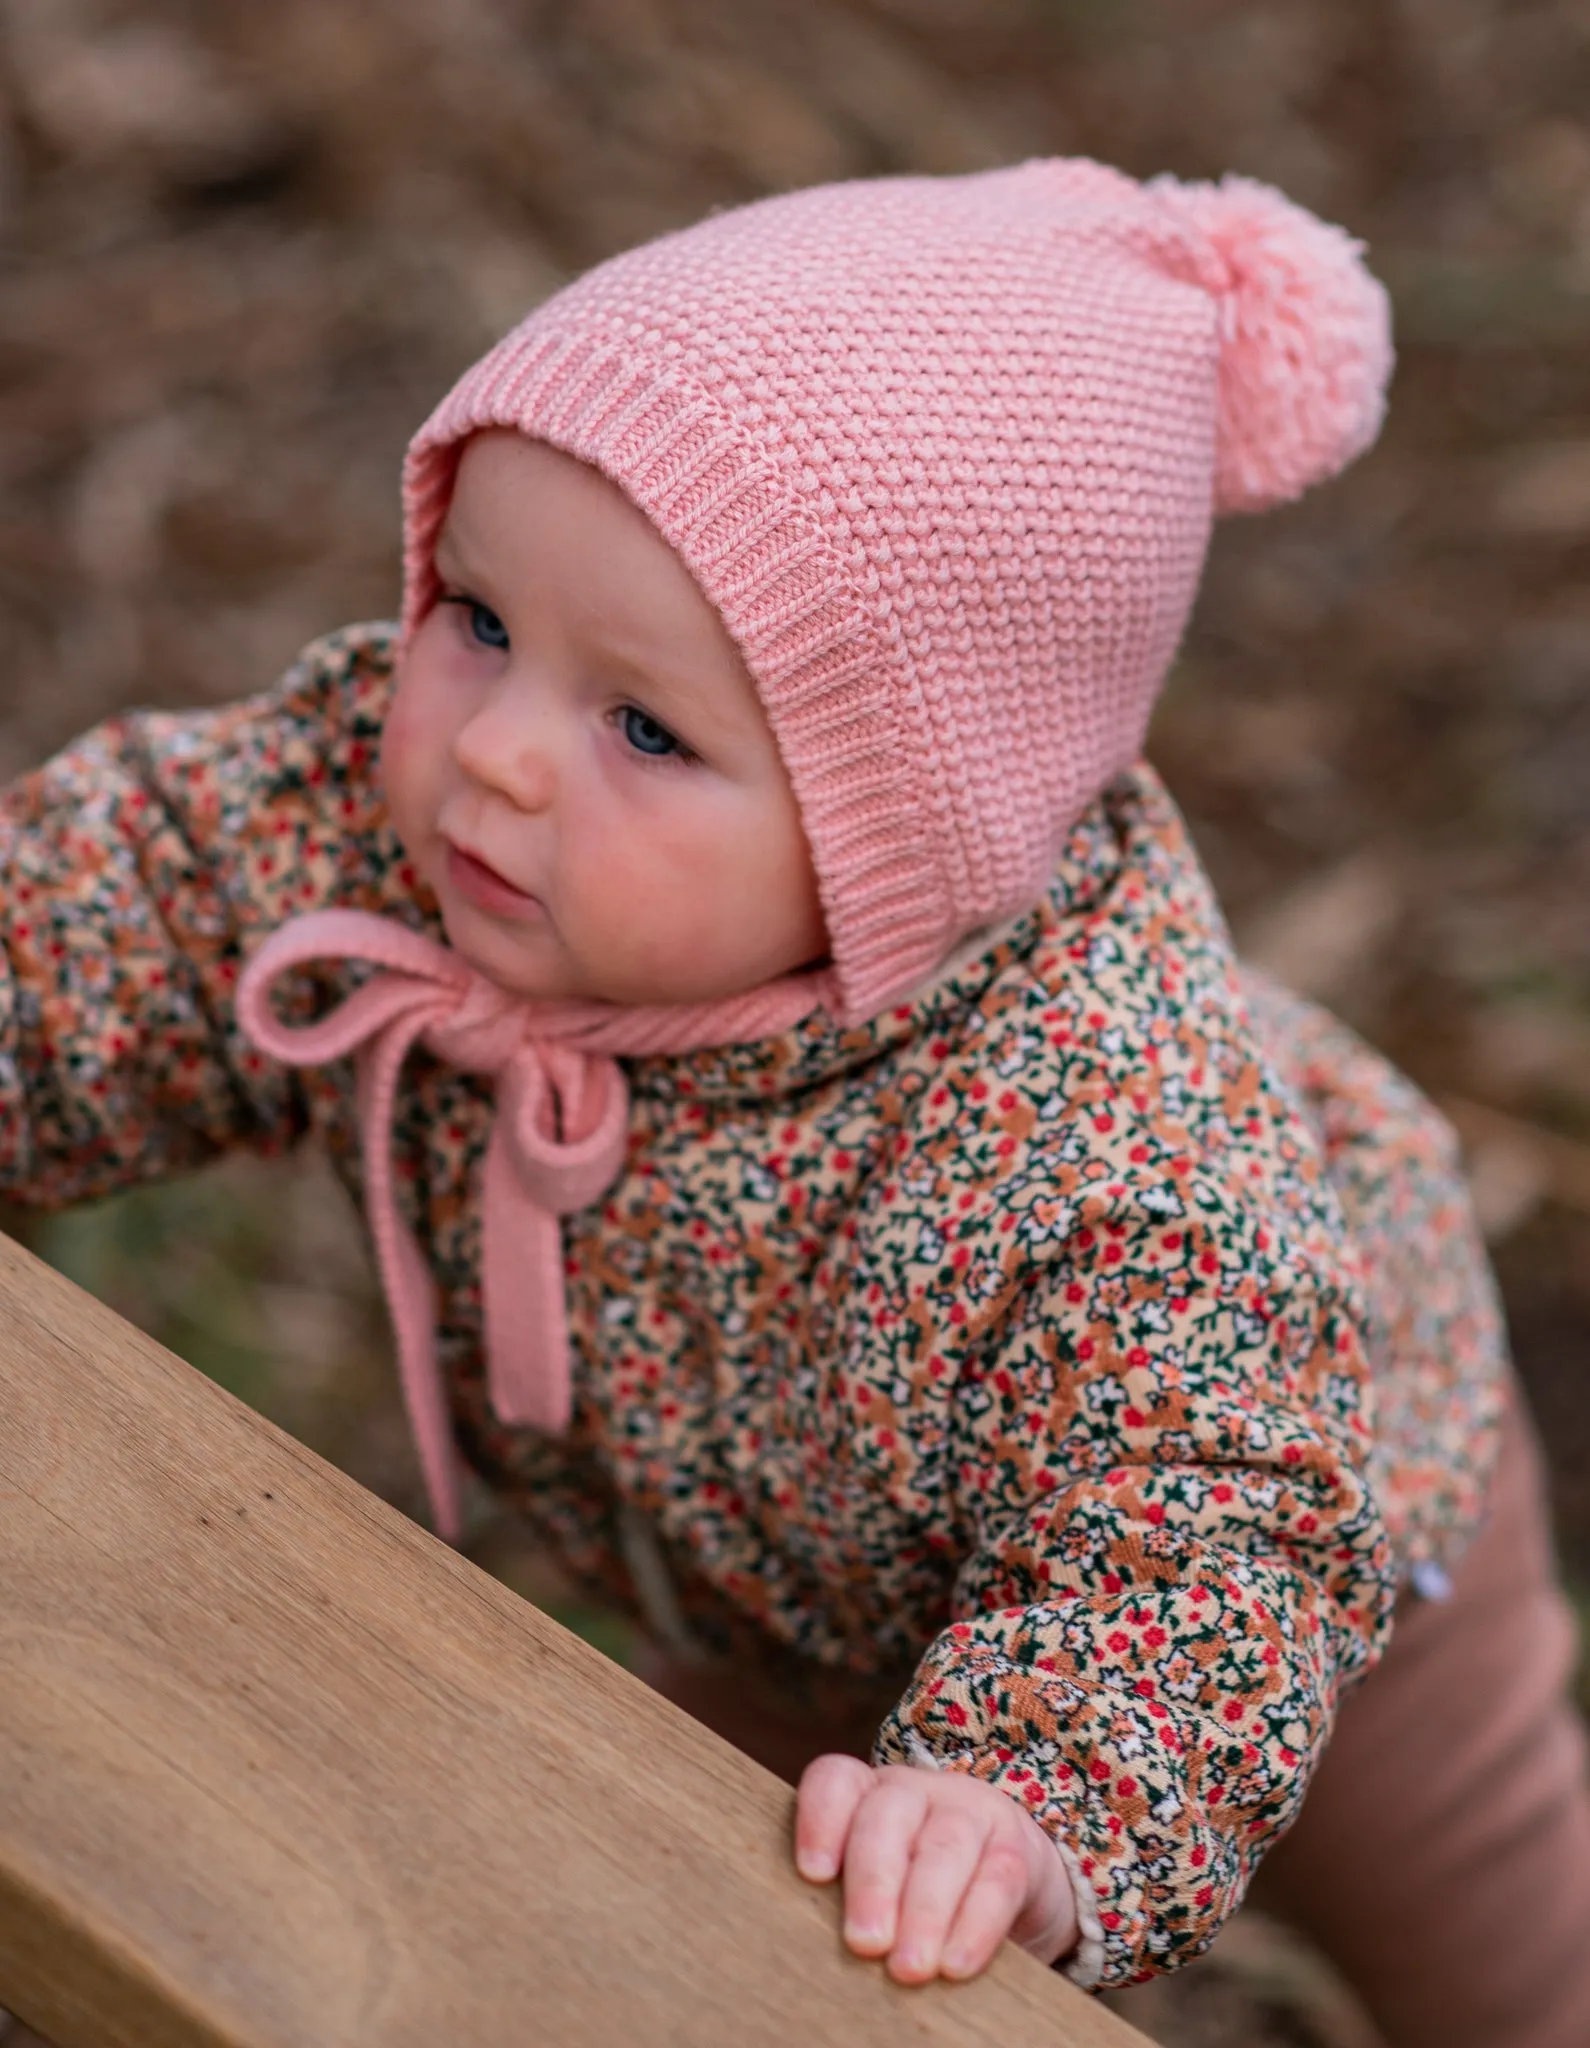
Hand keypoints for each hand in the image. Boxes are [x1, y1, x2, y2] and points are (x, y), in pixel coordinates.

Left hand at [793, 1755, 1078, 1982]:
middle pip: (888, 1816)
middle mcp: (917, 1792)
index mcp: (868, 1794)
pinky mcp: (1017, 1848)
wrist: (1010, 1883)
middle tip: (864, 1943)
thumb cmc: (915, 1891)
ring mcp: (970, 1812)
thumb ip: (845, 1900)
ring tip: (908, 1968)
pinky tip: (955, 1966)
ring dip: (925, 1911)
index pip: (836, 1782)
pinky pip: (998, 1881)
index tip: (813, 1875)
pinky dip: (976, 1926)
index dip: (820, 1820)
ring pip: (946, 1847)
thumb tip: (811, 1953)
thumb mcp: (877, 1885)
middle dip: (874, 1881)